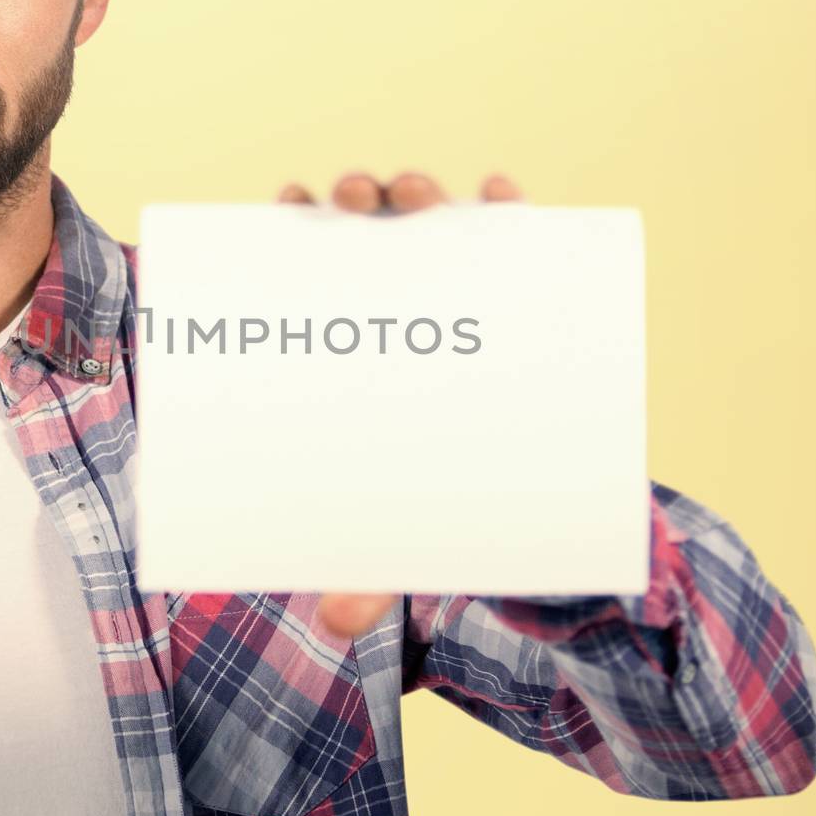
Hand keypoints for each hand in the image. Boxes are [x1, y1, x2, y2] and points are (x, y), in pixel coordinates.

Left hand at [276, 170, 526, 638]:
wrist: (527, 523)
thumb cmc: (438, 513)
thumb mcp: (400, 541)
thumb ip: (367, 571)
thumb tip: (335, 622)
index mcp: (357, 344)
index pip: (319, 267)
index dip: (298, 224)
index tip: (287, 202)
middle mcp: (404, 307)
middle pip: (374, 232)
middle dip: (361, 197)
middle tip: (355, 200)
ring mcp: (465, 297)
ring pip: (439, 224)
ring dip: (425, 193)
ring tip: (420, 195)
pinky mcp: (526, 304)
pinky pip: (520, 245)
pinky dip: (513, 213)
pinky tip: (505, 196)